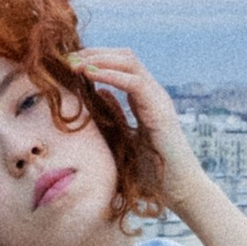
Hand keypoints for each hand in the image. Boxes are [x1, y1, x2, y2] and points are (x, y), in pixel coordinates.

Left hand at [70, 44, 190, 184]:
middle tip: (66, 58)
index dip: (95, 59)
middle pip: (124, 56)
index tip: (68, 63)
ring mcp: (159, 100)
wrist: (180, 192)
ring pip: (130, 62)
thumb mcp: (124, 139)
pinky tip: (91, 75)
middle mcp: (153, 94)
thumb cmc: (153, 173)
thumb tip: (98, 94)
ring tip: (74, 63)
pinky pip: (135, 83)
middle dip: (94, 53)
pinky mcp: (160, 111)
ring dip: (99, 59)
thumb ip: (114, 117)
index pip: (121, 65)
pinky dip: (111, 75)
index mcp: (144, 100)